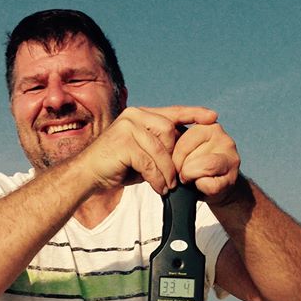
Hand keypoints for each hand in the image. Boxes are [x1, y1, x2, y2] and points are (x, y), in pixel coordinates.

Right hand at [81, 106, 218, 195]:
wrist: (87, 175)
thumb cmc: (115, 167)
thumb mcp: (142, 155)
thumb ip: (159, 150)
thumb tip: (181, 157)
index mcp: (140, 115)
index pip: (172, 112)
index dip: (194, 114)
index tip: (213, 117)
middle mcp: (134, 115)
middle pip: (170, 132)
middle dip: (175, 158)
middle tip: (173, 178)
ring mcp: (128, 127)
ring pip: (161, 150)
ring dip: (167, 173)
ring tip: (166, 187)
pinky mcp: (123, 143)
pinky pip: (150, 163)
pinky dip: (157, 179)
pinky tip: (158, 188)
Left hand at [172, 122, 240, 203]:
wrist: (218, 186)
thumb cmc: (198, 167)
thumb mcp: (185, 149)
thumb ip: (175, 141)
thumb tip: (160, 145)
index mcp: (208, 126)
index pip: (183, 140)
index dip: (174, 157)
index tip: (177, 164)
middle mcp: (223, 138)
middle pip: (190, 156)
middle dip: (182, 169)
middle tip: (186, 173)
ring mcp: (230, 157)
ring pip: (200, 168)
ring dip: (191, 178)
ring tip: (194, 178)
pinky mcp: (232, 178)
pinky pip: (208, 184)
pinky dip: (200, 188)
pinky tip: (203, 185)